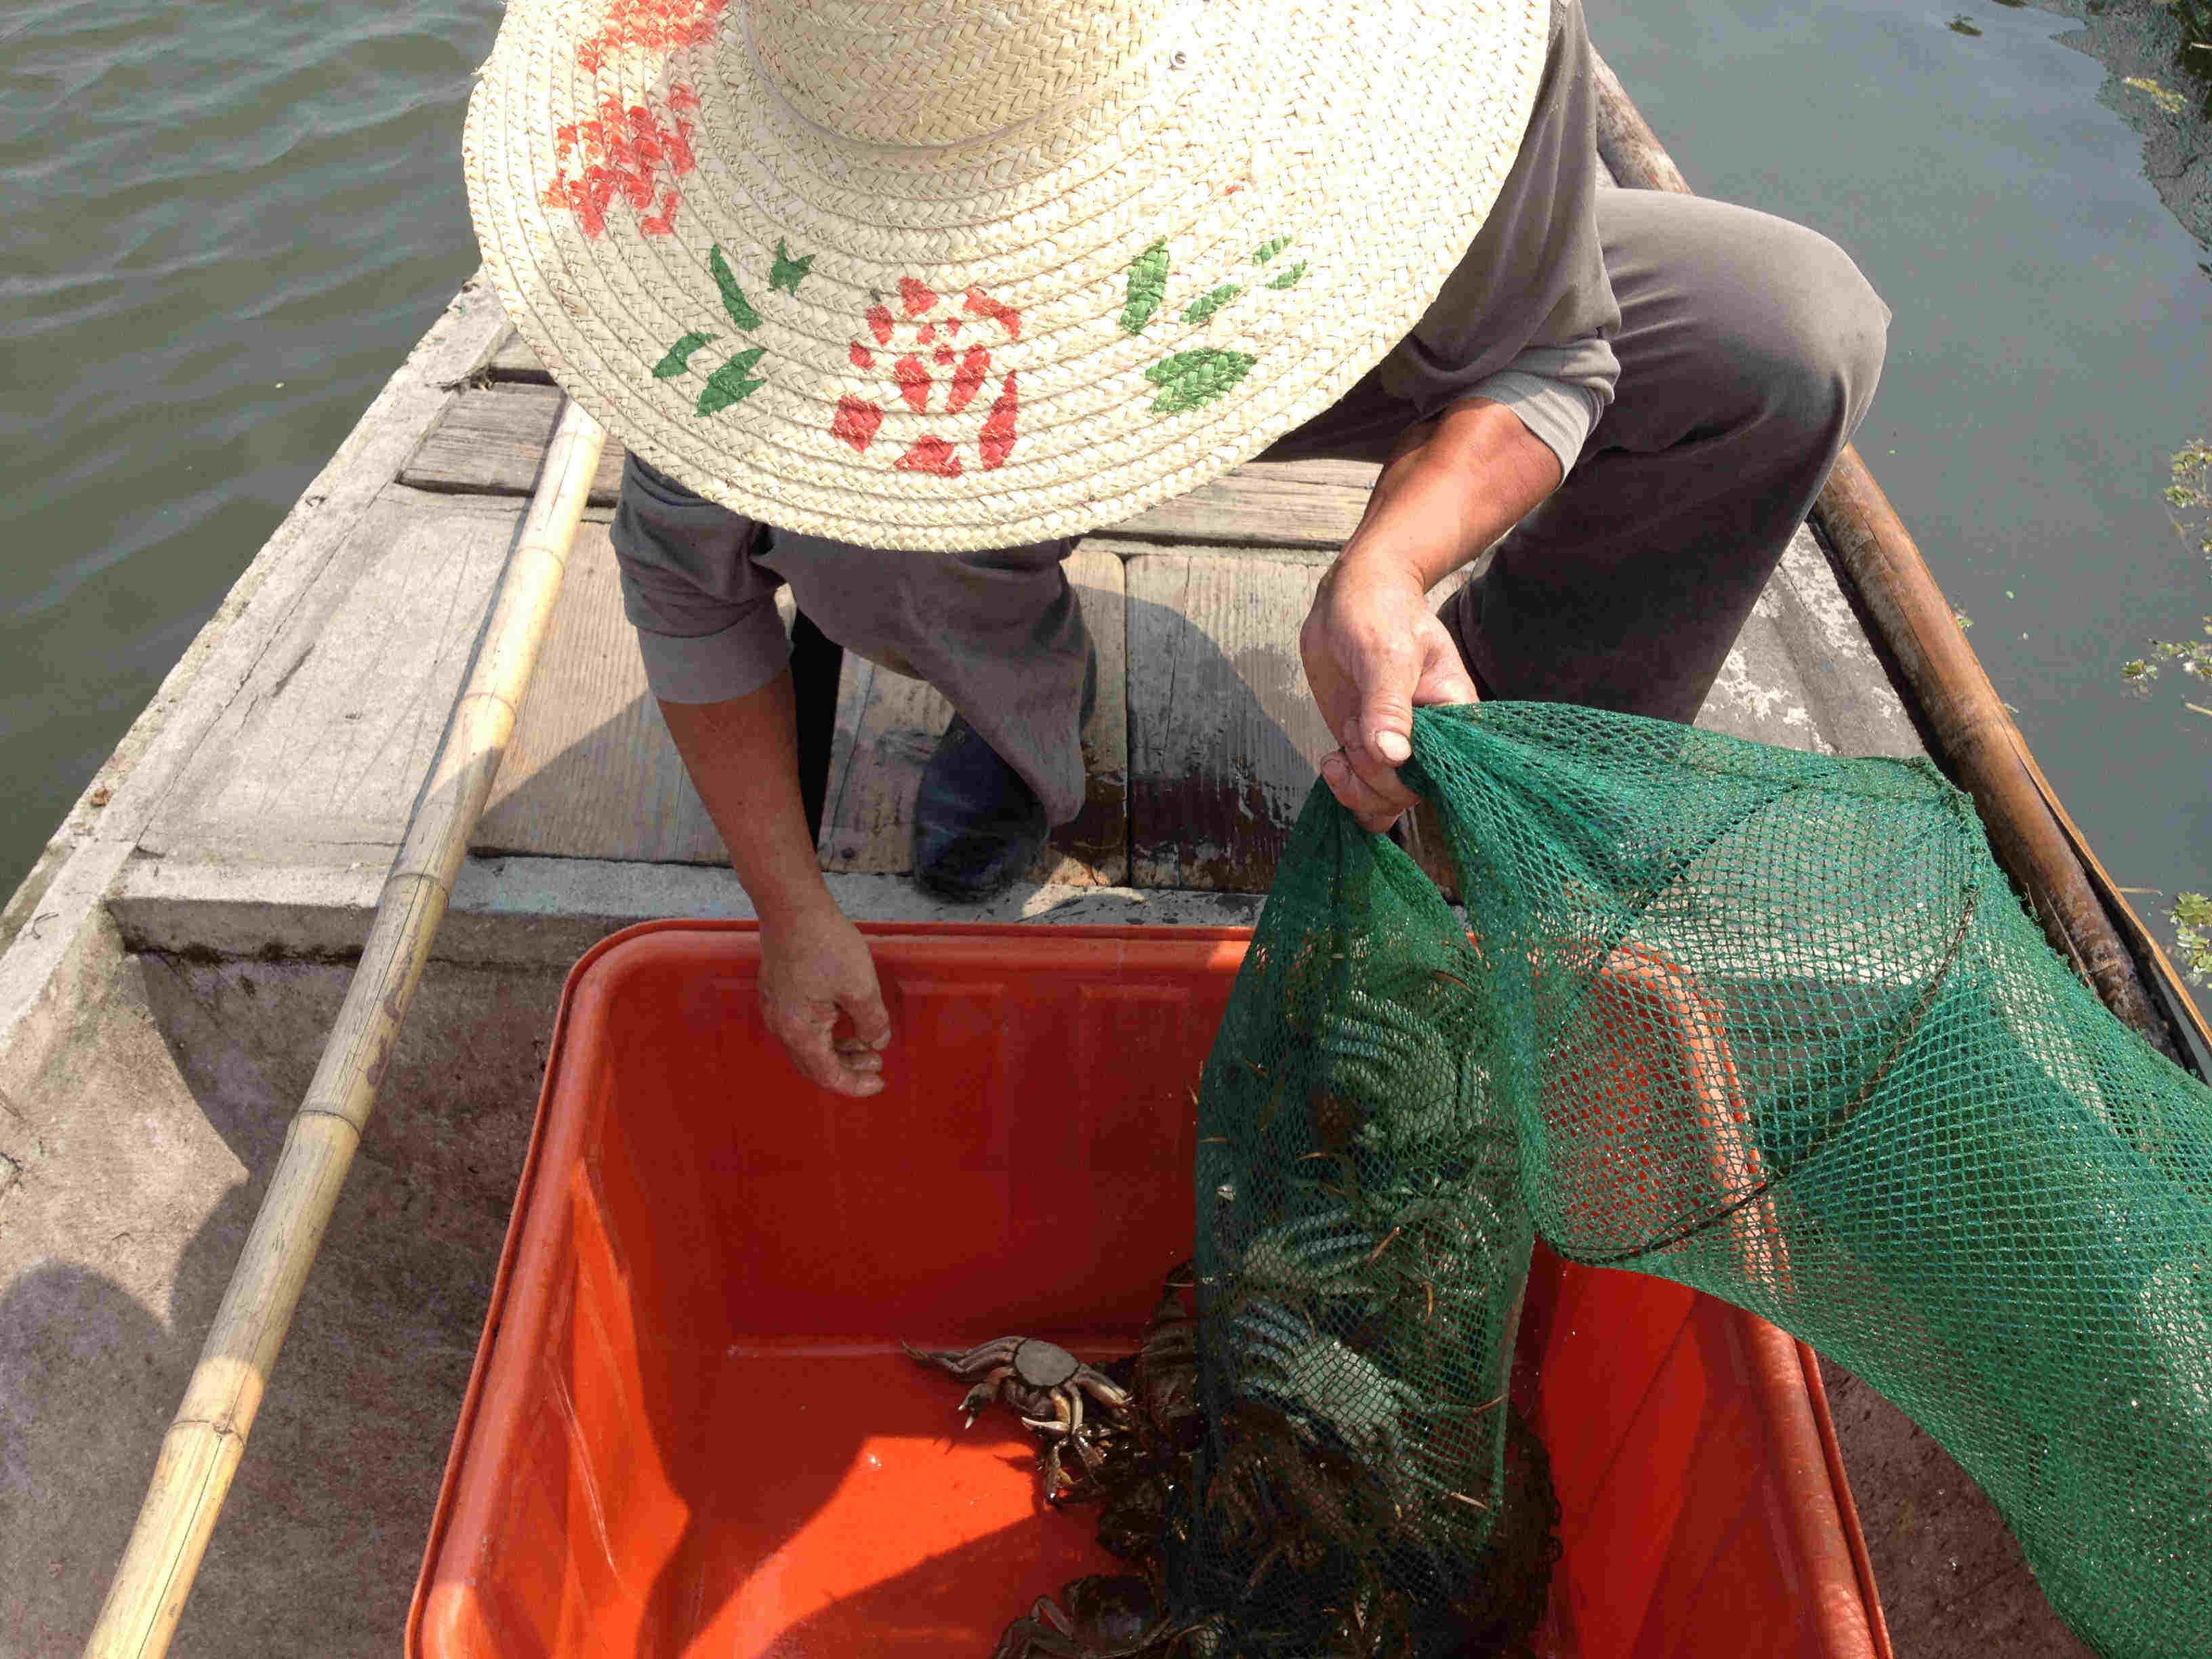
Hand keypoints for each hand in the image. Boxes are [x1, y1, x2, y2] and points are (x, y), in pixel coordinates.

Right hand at [758, 902, 892, 1095]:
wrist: (792, 907)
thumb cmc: (825, 944)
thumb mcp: (861, 987)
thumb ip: (873, 1022)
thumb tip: (877, 1041)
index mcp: (799, 1032)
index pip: (828, 1075)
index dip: (855, 1085)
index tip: (880, 1082)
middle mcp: (781, 1026)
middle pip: (814, 1065)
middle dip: (848, 1068)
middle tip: (876, 1063)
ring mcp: (775, 1008)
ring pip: (807, 1045)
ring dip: (837, 1049)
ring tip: (866, 1041)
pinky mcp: (777, 992)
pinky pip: (800, 1026)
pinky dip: (825, 1032)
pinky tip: (844, 1020)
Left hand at [1299, 546, 1477, 832]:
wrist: (1349, 597)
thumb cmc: (1378, 611)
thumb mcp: (1385, 653)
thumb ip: (1387, 706)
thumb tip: (1393, 757)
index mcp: (1455, 715)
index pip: (1443, 772)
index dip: (1406, 772)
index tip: (1378, 740)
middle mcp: (1432, 738)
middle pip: (1410, 793)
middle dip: (1373, 773)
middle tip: (1353, 726)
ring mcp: (1397, 746)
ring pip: (1386, 802)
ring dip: (1356, 786)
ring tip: (1342, 739)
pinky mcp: (1367, 749)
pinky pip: (1364, 795)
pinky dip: (1346, 793)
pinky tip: (1331, 762)